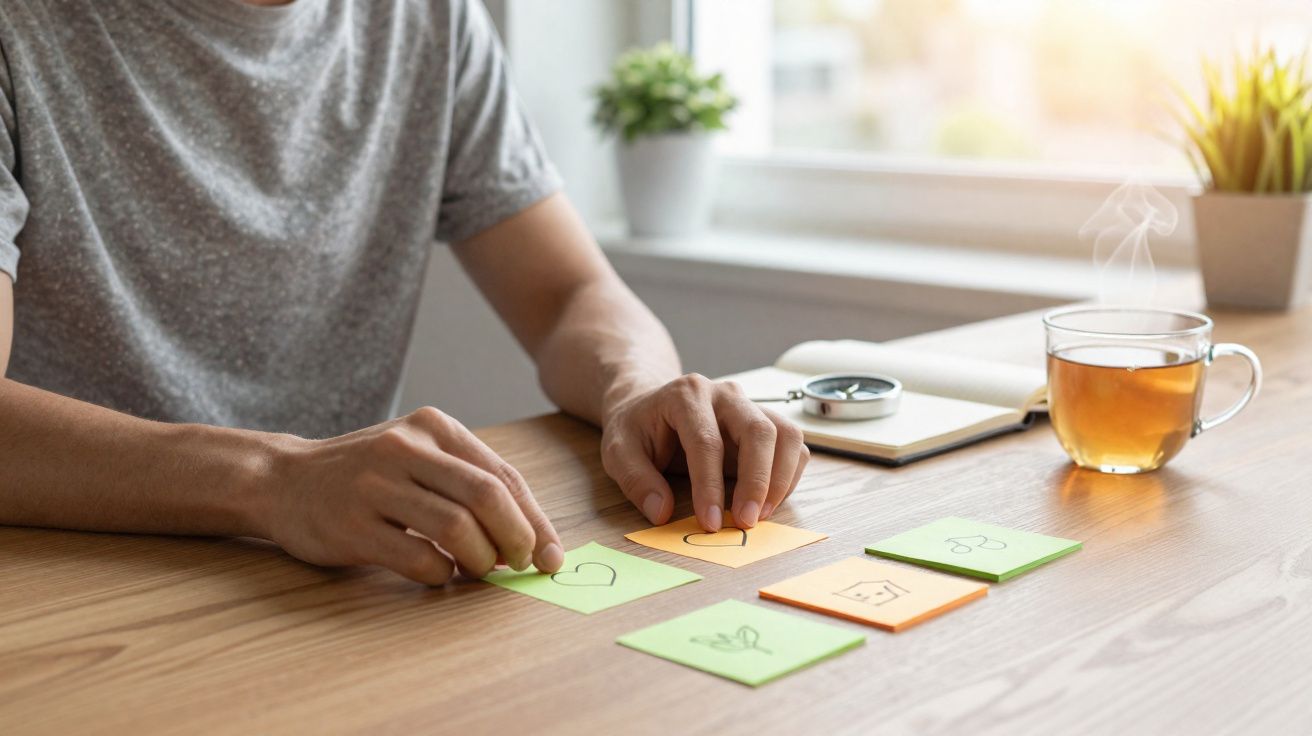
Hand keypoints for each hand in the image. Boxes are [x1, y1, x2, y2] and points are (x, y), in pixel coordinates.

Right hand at [259, 407, 562, 584]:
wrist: (281, 480)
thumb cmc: (367, 476)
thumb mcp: (418, 456)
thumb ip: (468, 483)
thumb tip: (531, 537)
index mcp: (433, 427)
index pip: (501, 475)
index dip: (534, 519)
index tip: (551, 554)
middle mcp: (405, 448)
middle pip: (487, 496)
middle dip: (517, 538)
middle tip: (522, 565)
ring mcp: (375, 485)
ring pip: (457, 527)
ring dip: (481, 560)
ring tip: (479, 570)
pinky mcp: (352, 525)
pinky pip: (417, 557)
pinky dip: (441, 574)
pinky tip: (440, 574)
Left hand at [600, 374, 809, 531]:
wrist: (649, 407)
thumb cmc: (637, 429)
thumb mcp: (618, 452)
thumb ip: (636, 480)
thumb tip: (662, 512)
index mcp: (686, 394)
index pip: (707, 441)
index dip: (710, 486)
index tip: (711, 523)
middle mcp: (725, 394)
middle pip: (758, 430)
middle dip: (757, 481)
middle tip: (746, 522)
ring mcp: (750, 405)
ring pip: (786, 434)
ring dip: (780, 479)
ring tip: (761, 515)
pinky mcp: (765, 423)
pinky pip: (793, 445)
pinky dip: (789, 476)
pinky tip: (768, 502)